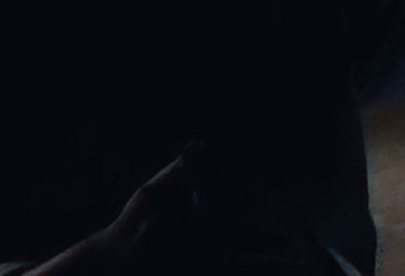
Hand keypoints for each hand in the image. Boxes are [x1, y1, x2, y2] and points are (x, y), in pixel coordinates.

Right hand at [56, 145, 328, 275]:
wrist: (103, 272)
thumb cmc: (130, 230)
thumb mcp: (150, 197)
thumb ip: (180, 171)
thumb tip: (200, 142)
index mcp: (173, 232)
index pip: (224, 232)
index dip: (257, 235)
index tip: (285, 238)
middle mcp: (176, 259)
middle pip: (230, 265)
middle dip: (267, 267)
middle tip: (301, 268)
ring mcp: (174, 275)